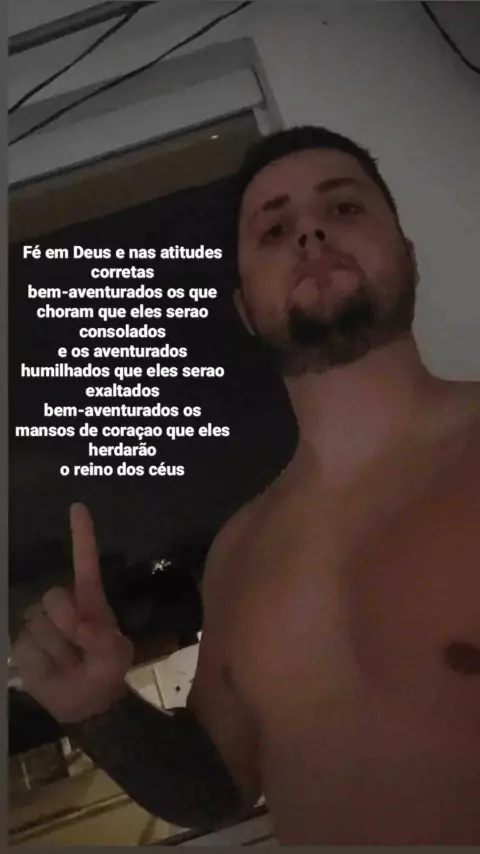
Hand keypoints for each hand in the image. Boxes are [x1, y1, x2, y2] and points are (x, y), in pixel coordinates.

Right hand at [11, 503, 133, 723]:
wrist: (86, 703)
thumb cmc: (105, 671)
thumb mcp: (116, 657)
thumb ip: (104, 641)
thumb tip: (80, 625)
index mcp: (89, 600)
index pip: (85, 562)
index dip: (81, 535)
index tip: (78, 507)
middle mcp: (62, 605)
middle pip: (54, 596)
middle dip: (68, 623)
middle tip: (82, 647)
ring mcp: (39, 623)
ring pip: (38, 624)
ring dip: (57, 650)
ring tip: (70, 662)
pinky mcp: (22, 645)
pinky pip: (25, 647)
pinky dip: (41, 664)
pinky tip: (53, 670)